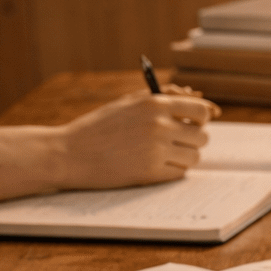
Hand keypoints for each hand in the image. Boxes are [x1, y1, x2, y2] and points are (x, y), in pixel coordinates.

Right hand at [56, 90, 217, 189]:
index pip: (202, 110)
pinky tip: (154, 166)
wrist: (68, 153)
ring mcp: (156, 150)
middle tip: (174, 142)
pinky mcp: (151, 173)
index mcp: (154, 104)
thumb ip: (163, 98)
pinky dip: (172, 171)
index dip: (201, 118)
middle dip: (192, 140)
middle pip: (202, 136)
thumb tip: (199, 99)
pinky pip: (180, 173)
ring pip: (195, 156)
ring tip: (164, 155)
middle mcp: (159, 125)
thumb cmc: (99, 126)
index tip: (193, 123)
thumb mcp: (128, 103)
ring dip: (184, 157)